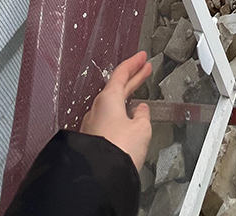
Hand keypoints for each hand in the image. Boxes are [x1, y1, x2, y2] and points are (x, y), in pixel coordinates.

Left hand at [80, 51, 152, 171]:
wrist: (100, 178)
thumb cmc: (118, 150)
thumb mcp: (141, 128)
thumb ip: (143, 115)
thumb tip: (141, 110)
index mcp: (108, 99)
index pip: (121, 73)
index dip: (133, 63)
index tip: (141, 57)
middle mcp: (97, 109)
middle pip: (116, 87)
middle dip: (132, 77)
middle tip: (144, 69)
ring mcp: (92, 125)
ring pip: (111, 104)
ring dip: (125, 97)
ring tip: (138, 94)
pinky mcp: (91, 140)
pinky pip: (107, 120)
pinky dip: (119, 113)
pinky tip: (127, 119)